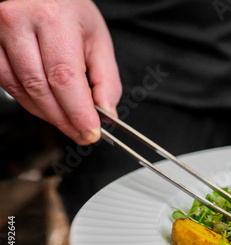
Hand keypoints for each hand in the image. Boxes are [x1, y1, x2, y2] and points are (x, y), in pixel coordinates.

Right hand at [0, 0, 121, 144]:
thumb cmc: (67, 9)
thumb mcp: (96, 37)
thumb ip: (106, 78)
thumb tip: (106, 112)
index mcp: (53, 19)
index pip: (65, 77)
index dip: (78, 112)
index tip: (90, 132)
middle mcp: (19, 23)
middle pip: (41, 88)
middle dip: (64, 119)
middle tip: (82, 132)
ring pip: (21, 90)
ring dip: (46, 114)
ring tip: (67, 121)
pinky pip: (6, 83)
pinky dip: (29, 101)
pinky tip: (46, 104)